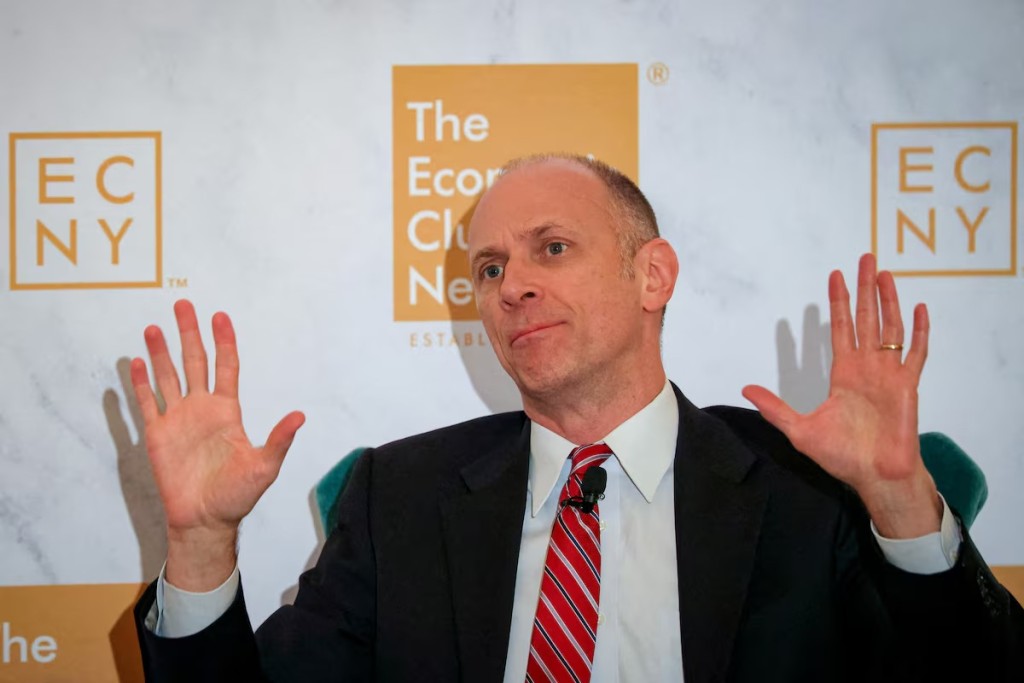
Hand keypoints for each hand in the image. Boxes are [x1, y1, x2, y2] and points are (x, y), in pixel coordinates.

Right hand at [131, 300, 304, 587]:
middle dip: (189, 334)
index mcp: (227, 411)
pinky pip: (146, 404)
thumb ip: (279, 440)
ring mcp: (179, 420)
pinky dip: (139, 384)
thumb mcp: (264, 467)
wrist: (205, 520)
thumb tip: (300, 416)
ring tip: (154, 327)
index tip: (220, 316)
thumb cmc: (237, 495)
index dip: (223, 342)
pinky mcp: (158, 435)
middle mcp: (202, 409)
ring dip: (161, 353)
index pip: (226, 367)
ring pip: (168, 377)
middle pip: (194, 362)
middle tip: (183, 305)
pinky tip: (135, 363)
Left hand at [743, 254, 940, 537]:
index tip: (834, 277)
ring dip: (888, 300)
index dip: (838, 302)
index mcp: (843, 374)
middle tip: (864, 259)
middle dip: (864, 289)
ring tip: (885, 273)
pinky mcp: (908, 386)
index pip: (840, 329)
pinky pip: (916, 353)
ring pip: (890, 328)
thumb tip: (745, 390)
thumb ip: (775, 408)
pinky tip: (920, 309)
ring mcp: (889, 375)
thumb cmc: (842, 457)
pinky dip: (919, 331)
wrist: (874, 476)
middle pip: (866, 319)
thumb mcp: (799, 430)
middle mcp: (867, 369)